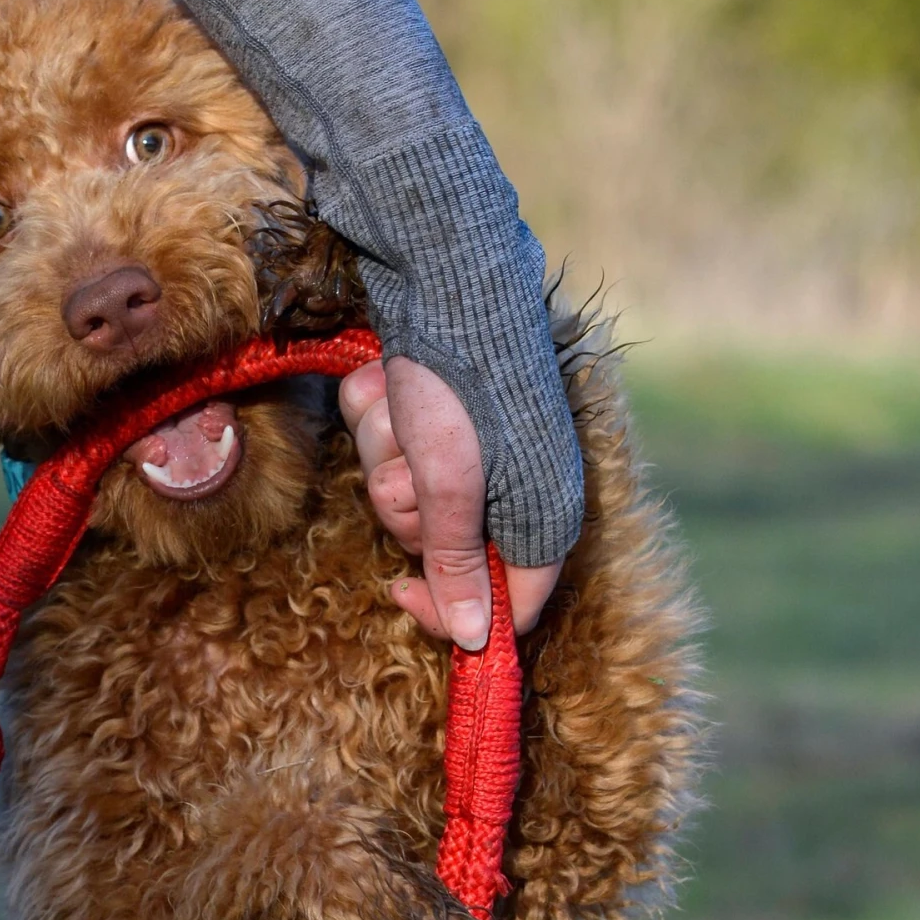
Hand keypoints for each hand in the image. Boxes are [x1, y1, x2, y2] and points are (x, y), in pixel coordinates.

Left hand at [338, 357, 562, 646]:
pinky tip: (392, 379)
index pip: (506, 607)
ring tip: (405, 408)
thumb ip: (456, 565)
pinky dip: (378, 415)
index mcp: (542, 516)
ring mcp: (472, 447)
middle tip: (413, 464)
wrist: (446, 276)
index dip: (448, 609)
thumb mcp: (451, 486)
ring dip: (387, 452)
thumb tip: (474, 643)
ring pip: (402, 490)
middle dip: (406, 505)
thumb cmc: (460, 385)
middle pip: (438, 548)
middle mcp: (513, 487)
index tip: (398, 593)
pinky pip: (386, 441)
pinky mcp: (435, 411)